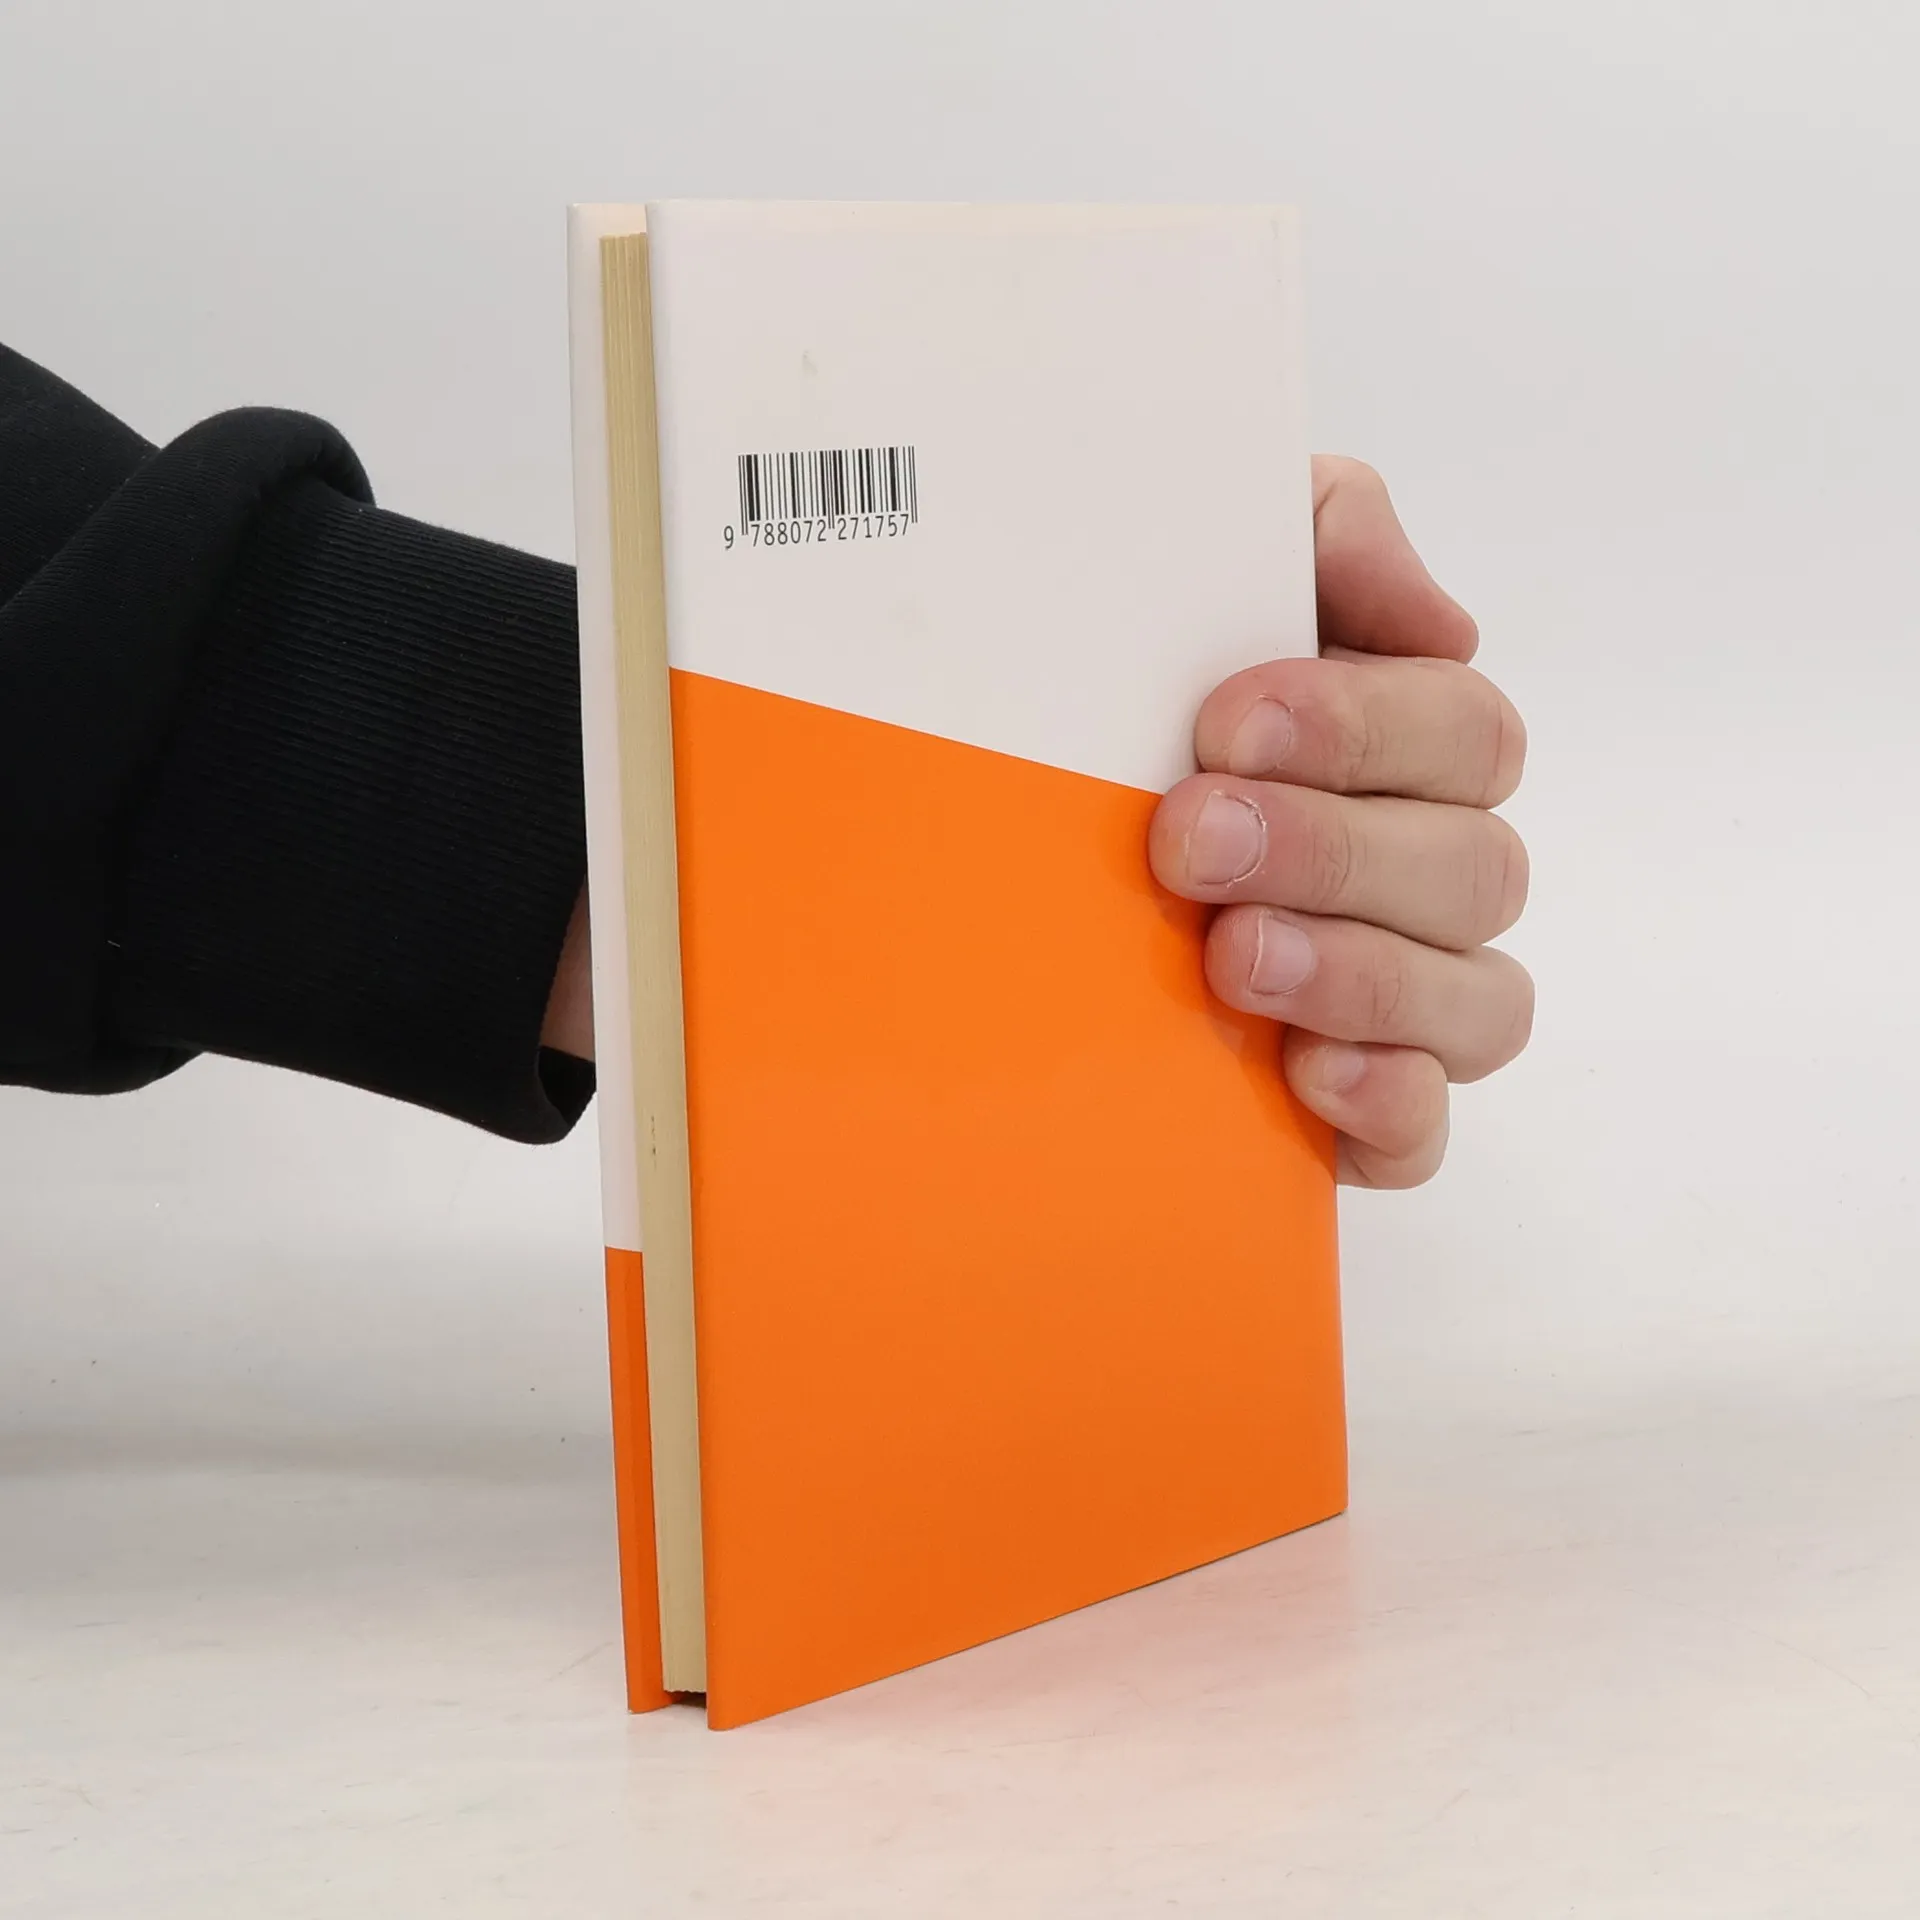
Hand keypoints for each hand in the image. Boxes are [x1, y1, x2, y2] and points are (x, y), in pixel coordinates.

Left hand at [1148, 457, 1532, 1187]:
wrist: (998, 823)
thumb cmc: (1124, 692)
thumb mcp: (1198, 560)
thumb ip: (1324, 530)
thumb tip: (1437, 617)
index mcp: (1406, 747)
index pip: (1463, 732)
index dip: (1364, 728)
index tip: (1223, 726)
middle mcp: (1426, 871)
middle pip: (1476, 869)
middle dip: (1332, 850)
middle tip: (1190, 840)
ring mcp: (1406, 996)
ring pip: (1478, 1002)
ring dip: (1362, 976)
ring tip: (1234, 960)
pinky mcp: (1359, 1106)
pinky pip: (1425, 1132)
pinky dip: (1387, 1108)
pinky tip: (1307, 1073)